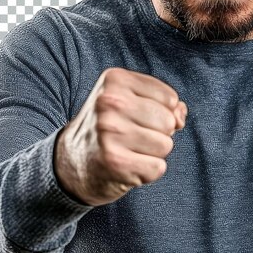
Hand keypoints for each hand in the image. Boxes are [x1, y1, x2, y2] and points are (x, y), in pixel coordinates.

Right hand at [54, 67, 187, 206]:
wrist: (71, 162)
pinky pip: (158, 168)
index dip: (162, 112)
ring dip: (153, 153)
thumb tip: (180, 115)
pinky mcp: (114, 161)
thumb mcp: (131, 102)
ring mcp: (110, 132)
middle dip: (159, 133)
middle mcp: (110, 102)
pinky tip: (127, 166)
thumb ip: (164, 103)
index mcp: (115, 80)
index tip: (137, 117)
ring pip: (165, 145)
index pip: (170, 98)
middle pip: (168, 122)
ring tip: (129, 150)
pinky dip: (147, 172)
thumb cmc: (110, 128)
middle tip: (132, 136)